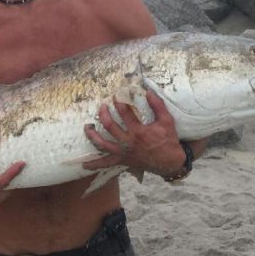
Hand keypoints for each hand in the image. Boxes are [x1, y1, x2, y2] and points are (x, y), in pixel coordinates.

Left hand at [82, 90, 204, 175]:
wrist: (169, 162)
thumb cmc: (168, 140)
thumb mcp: (166, 121)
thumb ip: (157, 105)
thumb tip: (148, 91)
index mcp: (138, 131)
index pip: (125, 112)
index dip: (119, 101)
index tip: (116, 95)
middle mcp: (128, 142)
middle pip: (110, 126)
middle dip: (104, 113)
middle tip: (103, 106)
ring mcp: (123, 152)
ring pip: (102, 144)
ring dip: (93, 135)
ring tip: (87, 127)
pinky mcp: (122, 161)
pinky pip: (106, 163)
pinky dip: (95, 164)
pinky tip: (85, 164)